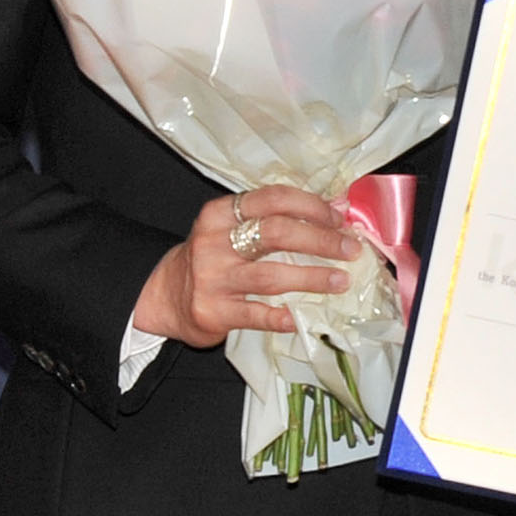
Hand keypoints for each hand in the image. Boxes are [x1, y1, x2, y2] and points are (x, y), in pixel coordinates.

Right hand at [132, 186, 356, 349]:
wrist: (165, 297)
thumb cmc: (213, 257)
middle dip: (320, 240)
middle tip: (350, 249)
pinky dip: (280, 316)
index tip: (339, 218)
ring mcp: (212, 278)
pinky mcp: (212, 311)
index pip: (272, 198)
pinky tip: (300, 317)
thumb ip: (274, 219)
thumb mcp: (232, 230)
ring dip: (312, 277)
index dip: (311, 206)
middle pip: (276, 233)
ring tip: (341, 280)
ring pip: (270, 275)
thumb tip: (336, 211)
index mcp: (221, 214)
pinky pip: (254, 314)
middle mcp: (214, 242)